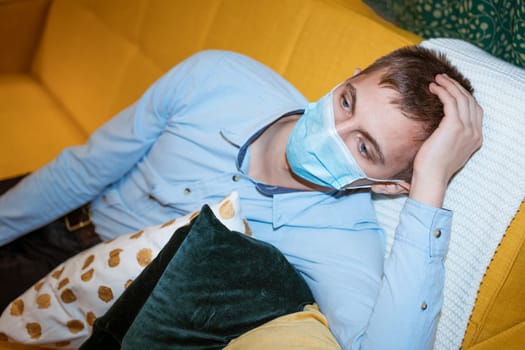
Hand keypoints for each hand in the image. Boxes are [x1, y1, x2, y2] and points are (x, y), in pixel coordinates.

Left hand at [409, 74, 482, 206]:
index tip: (450, 88)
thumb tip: (441, 123)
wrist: (431, 177)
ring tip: (436, 79)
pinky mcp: (454, 126)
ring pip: (461, 98)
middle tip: (442, 78)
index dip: (464, 95)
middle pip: (470, 101)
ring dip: (448, 86)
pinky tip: (433, 88)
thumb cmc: (433, 166)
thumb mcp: (447, 148)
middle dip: (456, 86)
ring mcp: (467, 129)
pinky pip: (451, 102)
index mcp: (476, 138)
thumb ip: (451, 135)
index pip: (475, 109)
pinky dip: (443, 92)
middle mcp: (475, 132)